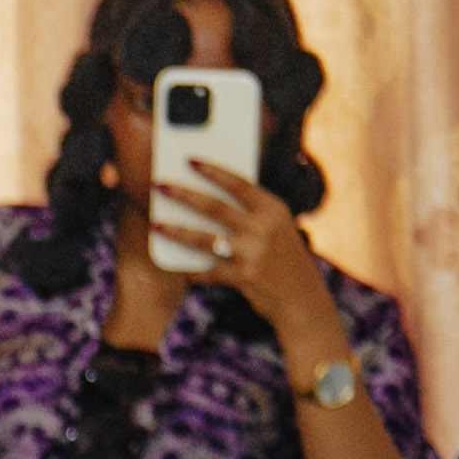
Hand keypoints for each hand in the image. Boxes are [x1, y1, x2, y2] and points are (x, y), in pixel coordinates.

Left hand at [154, 159, 344, 356]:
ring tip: (155, 224)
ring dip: (176, 231)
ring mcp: (252, 253)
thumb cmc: (284, 259)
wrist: (302, 299)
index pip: (239, 183)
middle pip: (214, 207)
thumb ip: (251, 214)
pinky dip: (193, 270)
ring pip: (204, 238)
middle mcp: (263, 228)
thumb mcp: (277, 228)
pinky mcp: (243, 277)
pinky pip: (208, 271)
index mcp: (273, 210)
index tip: (189, 160)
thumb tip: (206, 201)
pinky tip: (180, 267)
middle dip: (183, 194)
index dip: (213, 171)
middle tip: (159, 184)